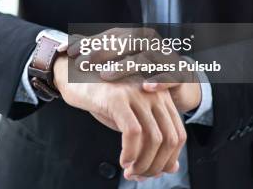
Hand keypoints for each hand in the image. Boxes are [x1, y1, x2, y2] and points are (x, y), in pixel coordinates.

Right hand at [54, 55, 185, 180]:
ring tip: (130, 171)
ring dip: (143, 163)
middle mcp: (154, 94)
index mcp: (162, 98)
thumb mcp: (132, 120)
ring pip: (153, 138)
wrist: (74, 78)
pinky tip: (123, 160)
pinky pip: (133, 132)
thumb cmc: (103, 101)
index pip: (178, 135)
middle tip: (139, 175)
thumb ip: (152, 140)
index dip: (168, 159)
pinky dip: (131, 151)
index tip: (153, 172)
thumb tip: (173, 168)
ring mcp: (136, 94)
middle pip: (169, 139)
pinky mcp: (118, 98)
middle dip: (156, 165)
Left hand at [64, 27, 200, 113]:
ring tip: (105, 76)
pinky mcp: (179, 72)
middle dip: (100, 53)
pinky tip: (146, 88)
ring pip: (144, 57)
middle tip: (81, 65)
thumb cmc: (139, 71)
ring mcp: (164, 55)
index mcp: (130, 36)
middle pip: (123, 43)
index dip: (86, 43)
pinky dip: (159, 80)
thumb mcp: (116, 60)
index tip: (66, 52)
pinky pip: (170, 75)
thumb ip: (93, 53)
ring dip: (124, 67)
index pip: (105, 36)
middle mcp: (147, 42)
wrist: (178, 79)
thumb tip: (62, 46)